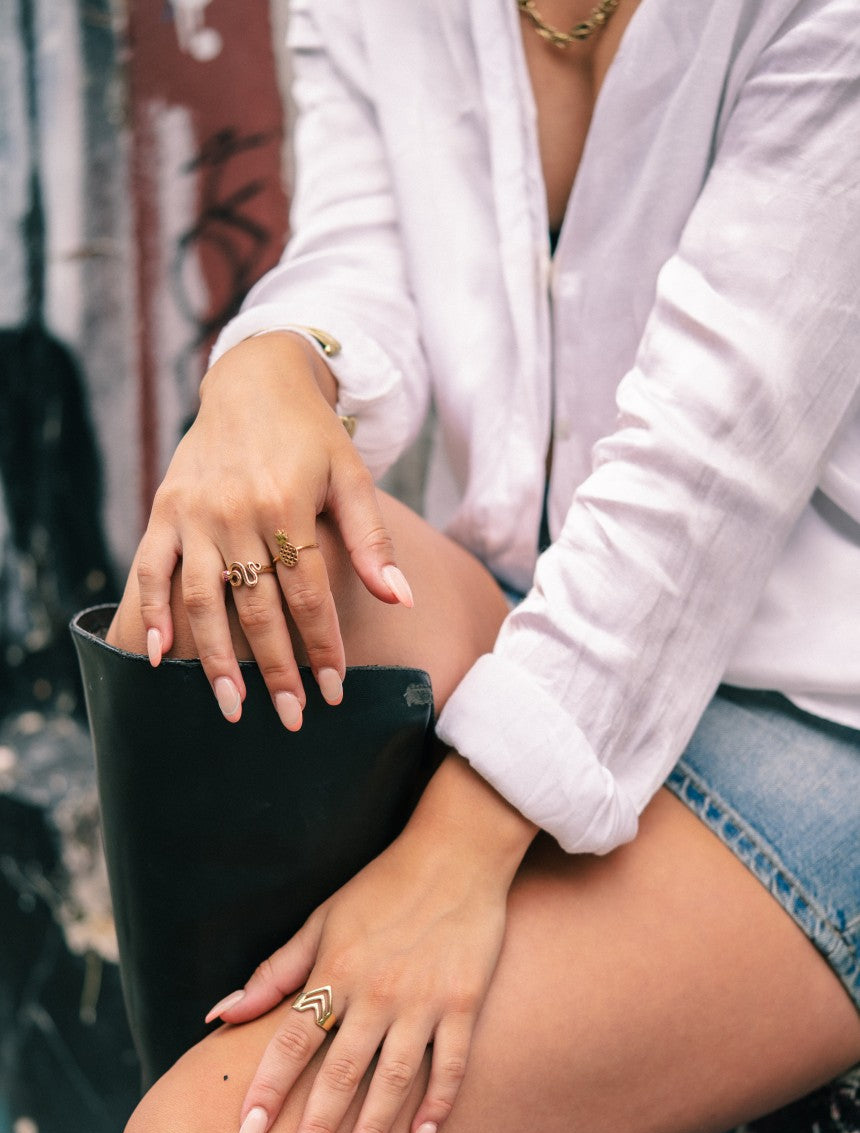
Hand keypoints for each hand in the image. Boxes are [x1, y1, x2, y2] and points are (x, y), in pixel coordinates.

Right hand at [134, 332, 411, 726]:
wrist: (254, 381)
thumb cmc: (312, 437)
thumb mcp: (352, 477)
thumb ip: (371, 542)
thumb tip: (400, 600)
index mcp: (286, 504)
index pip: (308, 595)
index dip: (322, 647)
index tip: (333, 691)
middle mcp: (236, 513)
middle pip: (258, 608)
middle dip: (277, 670)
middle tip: (291, 718)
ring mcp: (194, 514)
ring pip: (203, 601)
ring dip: (216, 659)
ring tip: (232, 708)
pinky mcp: (164, 512)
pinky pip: (152, 570)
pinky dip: (152, 614)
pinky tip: (159, 659)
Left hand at [206, 756, 537, 1132]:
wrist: (458, 850)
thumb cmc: (384, 884)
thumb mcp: (322, 919)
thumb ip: (275, 972)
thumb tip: (222, 1014)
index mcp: (336, 970)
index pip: (292, 1042)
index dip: (267, 1091)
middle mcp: (377, 991)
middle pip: (339, 1074)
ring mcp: (424, 1000)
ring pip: (392, 1081)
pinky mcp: (464, 1002)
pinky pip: (450, 1065)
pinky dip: (436, 1107)